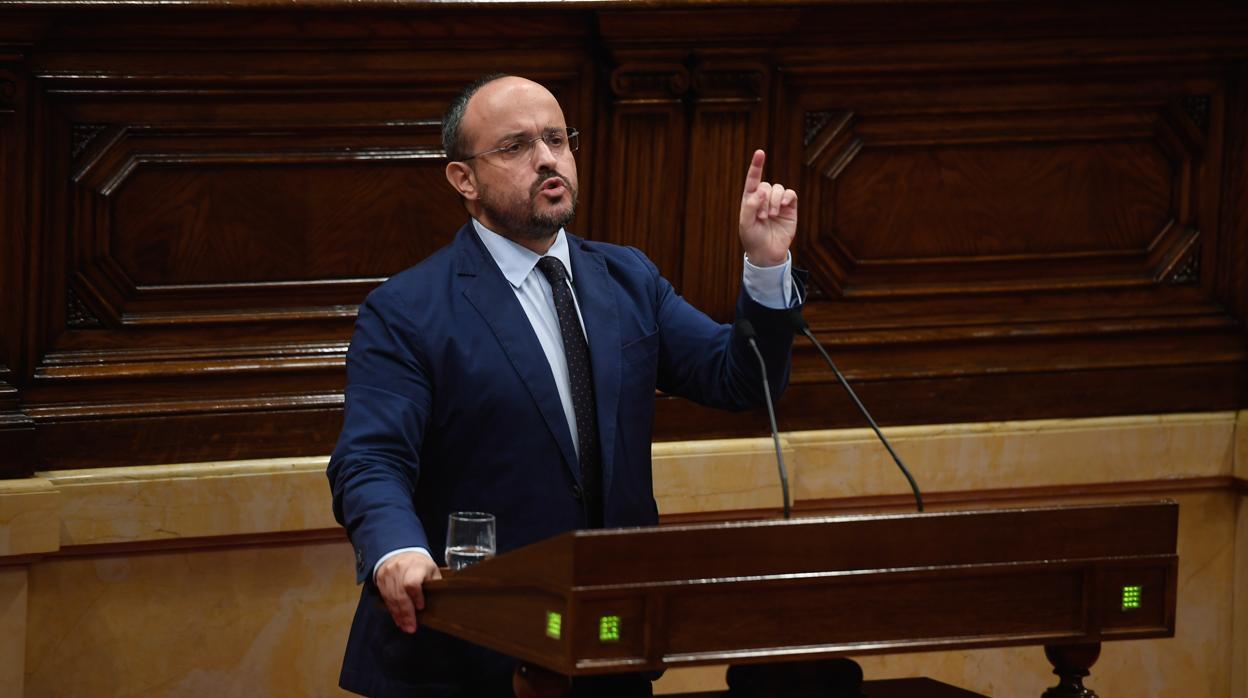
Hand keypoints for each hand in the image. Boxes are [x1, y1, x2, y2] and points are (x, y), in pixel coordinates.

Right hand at [375, 550, 441, 633]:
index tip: (421, 607)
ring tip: (406, 627)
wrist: (400, 552)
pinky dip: (392, 611)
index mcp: (416, 565)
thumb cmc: (419, 565)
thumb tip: (442, 599)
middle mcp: (399, 569)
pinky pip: (385, 598)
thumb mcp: (431, 569)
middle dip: (406, 613)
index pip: (412, 582)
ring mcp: (388, 575)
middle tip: (411, 627)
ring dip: (399, 615)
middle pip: (401, 594)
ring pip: (392, 598)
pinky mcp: (380, 580)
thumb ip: (435, 583)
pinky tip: (398, 620)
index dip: (416, 596)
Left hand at [738, 149, 797, 266]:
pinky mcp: (790, 208)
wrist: (767, 253)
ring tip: (771, 216)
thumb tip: (760, 191)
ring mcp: (777, 202)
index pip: (752, 179)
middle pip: (766, 185)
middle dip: (764, 199)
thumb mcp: (745, 223)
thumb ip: (749, 206)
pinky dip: (786, 197)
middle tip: (762, 216)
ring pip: (778, 188)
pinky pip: (790, 194)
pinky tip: (782, 206)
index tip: (760, 152)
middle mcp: (764, 198)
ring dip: (774, 200)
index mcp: (750, 199)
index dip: (756, 165)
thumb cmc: (753, 238)